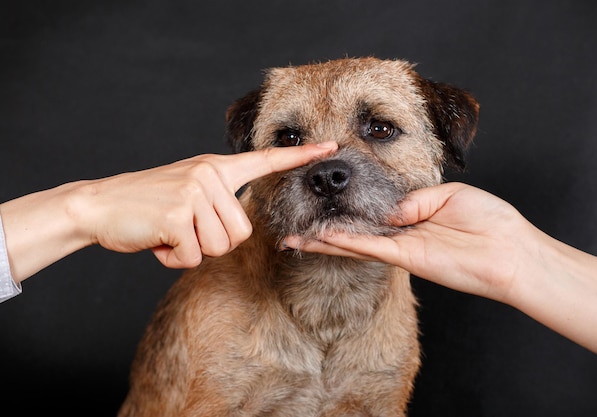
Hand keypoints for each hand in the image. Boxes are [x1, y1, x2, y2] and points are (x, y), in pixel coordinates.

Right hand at [0, 142, 337, 280]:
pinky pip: (193, 256)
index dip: (300, 156)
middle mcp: (209, 173)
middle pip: (241, 232)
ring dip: (193, 250)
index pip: (266, 160)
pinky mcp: (177, 213)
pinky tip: (158, 240)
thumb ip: (217, 200)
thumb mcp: (188, 190)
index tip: (331, 147)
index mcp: (216, 167)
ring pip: (220, 246)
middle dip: (212, 242)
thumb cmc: (148, 204)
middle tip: (183, 229)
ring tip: (170, 231)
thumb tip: (239, 229)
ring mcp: (194, 191)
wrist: (100, 206)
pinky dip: (174, 258)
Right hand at [284, 181, 596, 368]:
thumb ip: (414, 199)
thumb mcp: (448, 195)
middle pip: (355, 230)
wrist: (512, 251)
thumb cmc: (490, 221)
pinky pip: (367, 248)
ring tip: (294, 237)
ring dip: (324, 240)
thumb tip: (390, 208)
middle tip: (296, 224)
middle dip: (326, 228)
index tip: (327, 197)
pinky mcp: (404, 258)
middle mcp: (401, 234)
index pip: (372, 212)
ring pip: (353, 242)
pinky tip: (320, 239)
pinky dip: (343, 243)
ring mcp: (400, 247)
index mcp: (413, 216)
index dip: (348, 206)